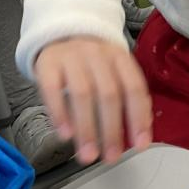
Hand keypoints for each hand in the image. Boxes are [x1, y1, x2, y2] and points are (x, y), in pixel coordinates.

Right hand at [34, 36, 151, 165]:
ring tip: (88, 154)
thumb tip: (138, 135)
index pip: (134, 87)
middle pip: (108, 93)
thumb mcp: (113, 71)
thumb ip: (127, 99)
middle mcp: (98, 55)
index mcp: (120, 58)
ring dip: (86, 129)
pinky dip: (59, 113)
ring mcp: (71, 57)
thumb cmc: (92, 62)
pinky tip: (65, 134)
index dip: (138, 117)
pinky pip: (52, 89)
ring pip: (82, 94)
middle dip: (111, 130)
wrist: (61, 32)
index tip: (139, 144)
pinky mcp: (48, 63)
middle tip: (111, 157)